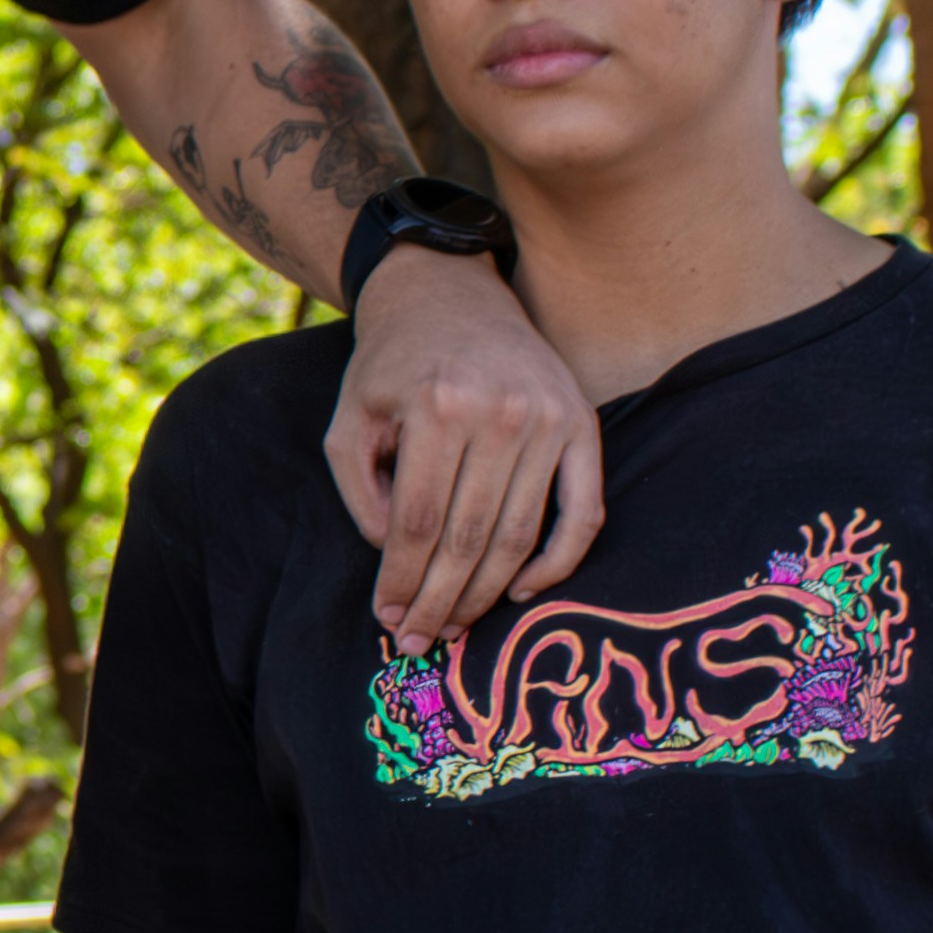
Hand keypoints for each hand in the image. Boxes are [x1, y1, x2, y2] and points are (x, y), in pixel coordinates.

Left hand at [329, 249, 603, 648]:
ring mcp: (550, 418)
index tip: (387, 618)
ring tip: (456, 626)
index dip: (403, 582)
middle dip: (440, 601)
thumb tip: (397, 557)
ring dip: (487, 594)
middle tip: (419, 640)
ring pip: (520, 534)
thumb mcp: (349, 421)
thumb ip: (360, 493)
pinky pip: (583, 512)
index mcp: (439, 405)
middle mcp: (502, 411)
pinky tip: (521, 591)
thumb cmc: (390, 364)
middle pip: (469, 538)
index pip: (420, 523)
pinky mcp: (583, 424)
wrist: (449, 293)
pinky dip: (558, 562)